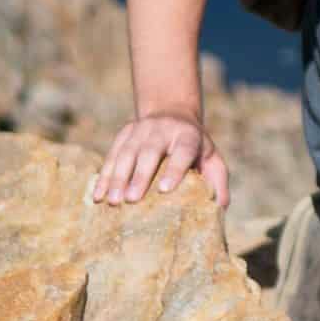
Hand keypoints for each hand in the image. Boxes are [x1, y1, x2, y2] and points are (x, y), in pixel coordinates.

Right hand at [92, 112, 230, 207]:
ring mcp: (141, 129)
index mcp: (188, 136)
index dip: (174, 169)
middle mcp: (163, 129)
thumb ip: (218, 180)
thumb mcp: (211, 157)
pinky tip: (98, 195)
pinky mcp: (124, 133)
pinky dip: (104, 175)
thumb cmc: (194, 146)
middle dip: (140, 176)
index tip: (165, 189)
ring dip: (118, 178)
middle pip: (150, 152)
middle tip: (132, 200)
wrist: (172, 113)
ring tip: (113, 201)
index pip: (183, 151)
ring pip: (127, 153)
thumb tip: (221, 206)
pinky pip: (112, 155)